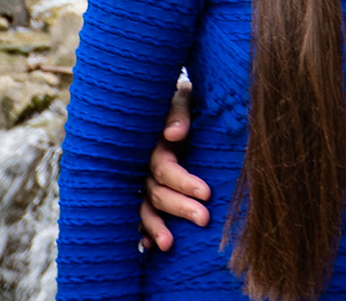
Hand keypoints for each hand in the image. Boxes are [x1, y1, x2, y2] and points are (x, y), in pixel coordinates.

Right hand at [137, 83, 209, 251]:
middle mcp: (143, 164)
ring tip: (169, 246)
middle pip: (156, 192)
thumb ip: (179, 113)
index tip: (207, 193)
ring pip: (144, 207)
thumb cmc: (188, 99)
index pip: (164, 169)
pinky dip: (144, 230)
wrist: (172, 102)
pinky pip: (139, 214)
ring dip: (155, 227)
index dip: (183, 182)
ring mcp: (141, 180)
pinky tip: (151, 247)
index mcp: (152, 143)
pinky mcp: (144, 191)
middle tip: (204, 219)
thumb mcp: (184, 98)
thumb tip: (174, 135)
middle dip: (179, 207)